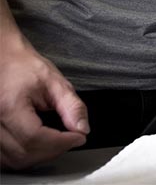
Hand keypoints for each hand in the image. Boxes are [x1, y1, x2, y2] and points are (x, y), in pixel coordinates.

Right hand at [0, 40, 88, 169]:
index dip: (61, 142)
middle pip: (24, 153)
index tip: (78, 137)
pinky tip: (39, 146)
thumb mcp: (55, 82)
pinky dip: (25, 157)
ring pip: (13, 161)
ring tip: (57, 141)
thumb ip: (72, 107)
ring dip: (40, 157)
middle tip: (71, 138)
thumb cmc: (25, 67)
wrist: (4, 60)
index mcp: (9, 106)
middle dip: (54, 150)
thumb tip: (83, 128)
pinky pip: (4, 158)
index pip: (35, 138)